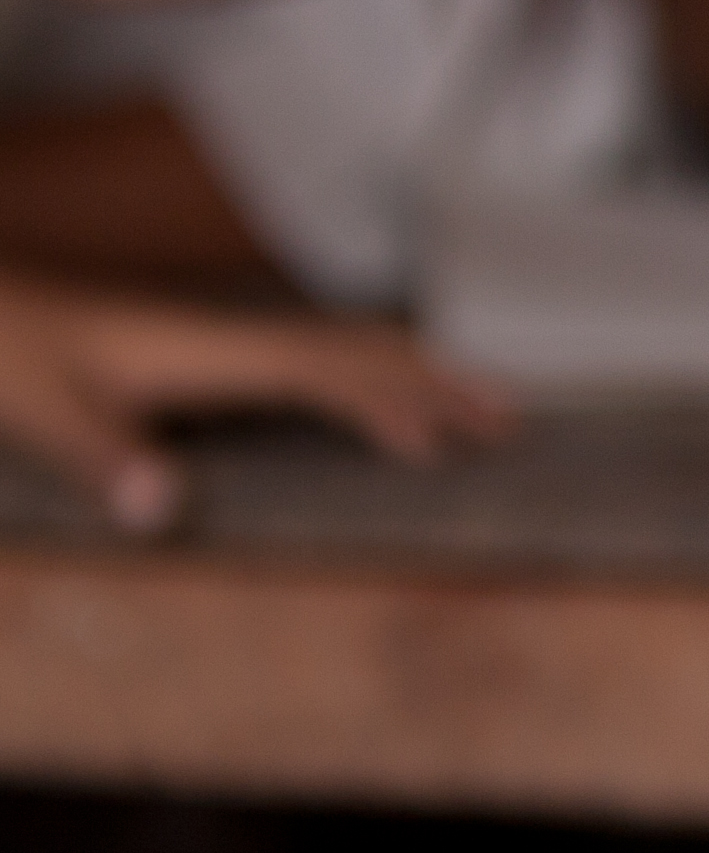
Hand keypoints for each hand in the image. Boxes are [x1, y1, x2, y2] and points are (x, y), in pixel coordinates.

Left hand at [0, 270, 508, 533]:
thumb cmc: (7, 355)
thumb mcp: (38, 412)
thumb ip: (102, 458)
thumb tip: (163, 513)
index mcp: (207, 353)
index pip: (321, 371)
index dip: (386, 402)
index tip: (444, 443)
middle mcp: (230, 339)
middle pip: (358, 350)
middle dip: (438, 381)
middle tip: (513, 418)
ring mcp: (223, 342)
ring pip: (344, 349)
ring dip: (416, 373)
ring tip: (479, 403)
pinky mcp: (209, 355)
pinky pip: (317, 360)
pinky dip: (371, 377)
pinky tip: (377, 399)